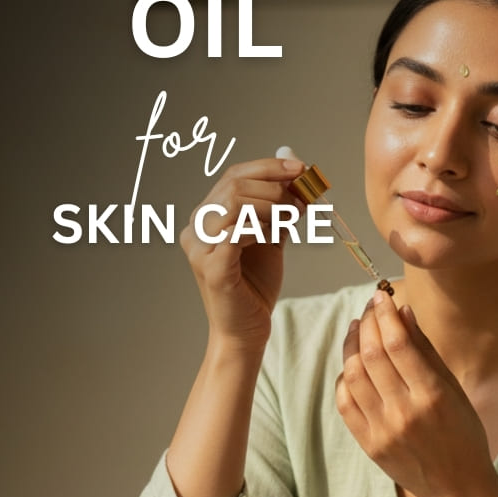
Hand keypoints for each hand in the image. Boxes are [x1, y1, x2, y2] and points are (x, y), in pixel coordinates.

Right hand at [179, 157, 304, 344]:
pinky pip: (236, 233)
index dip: (269, 167)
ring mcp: (199, 248)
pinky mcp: (211, 268)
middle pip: (234, 185)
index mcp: (206, 217)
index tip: (301, 168)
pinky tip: (273, 236)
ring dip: (270, 206)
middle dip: (275, 189)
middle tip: (302, 203)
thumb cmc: (256, 285)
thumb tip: (294, 165)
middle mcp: (195, 229)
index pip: (233, 175)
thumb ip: (279, 205)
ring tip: (292, 219)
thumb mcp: (271, 237)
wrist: (248, 330)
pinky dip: (260, 228)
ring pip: (233, 204)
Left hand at [335, 290, 497, 496]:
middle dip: (369, 322)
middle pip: (372, 355)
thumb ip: (427, 351)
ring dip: (352, 345)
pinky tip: (353, 363)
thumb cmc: (464, 434)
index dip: (386, 315)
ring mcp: (381, 430)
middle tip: (371, 307)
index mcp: (431, 396)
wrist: (458, 488)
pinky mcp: (368, 444)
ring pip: (353, 376)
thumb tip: (404, 313)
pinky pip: (345, 402)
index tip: (382, 295)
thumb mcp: (454, 390)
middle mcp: (403, 412)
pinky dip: (345, 377)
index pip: (398, 344)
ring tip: (359, 328)